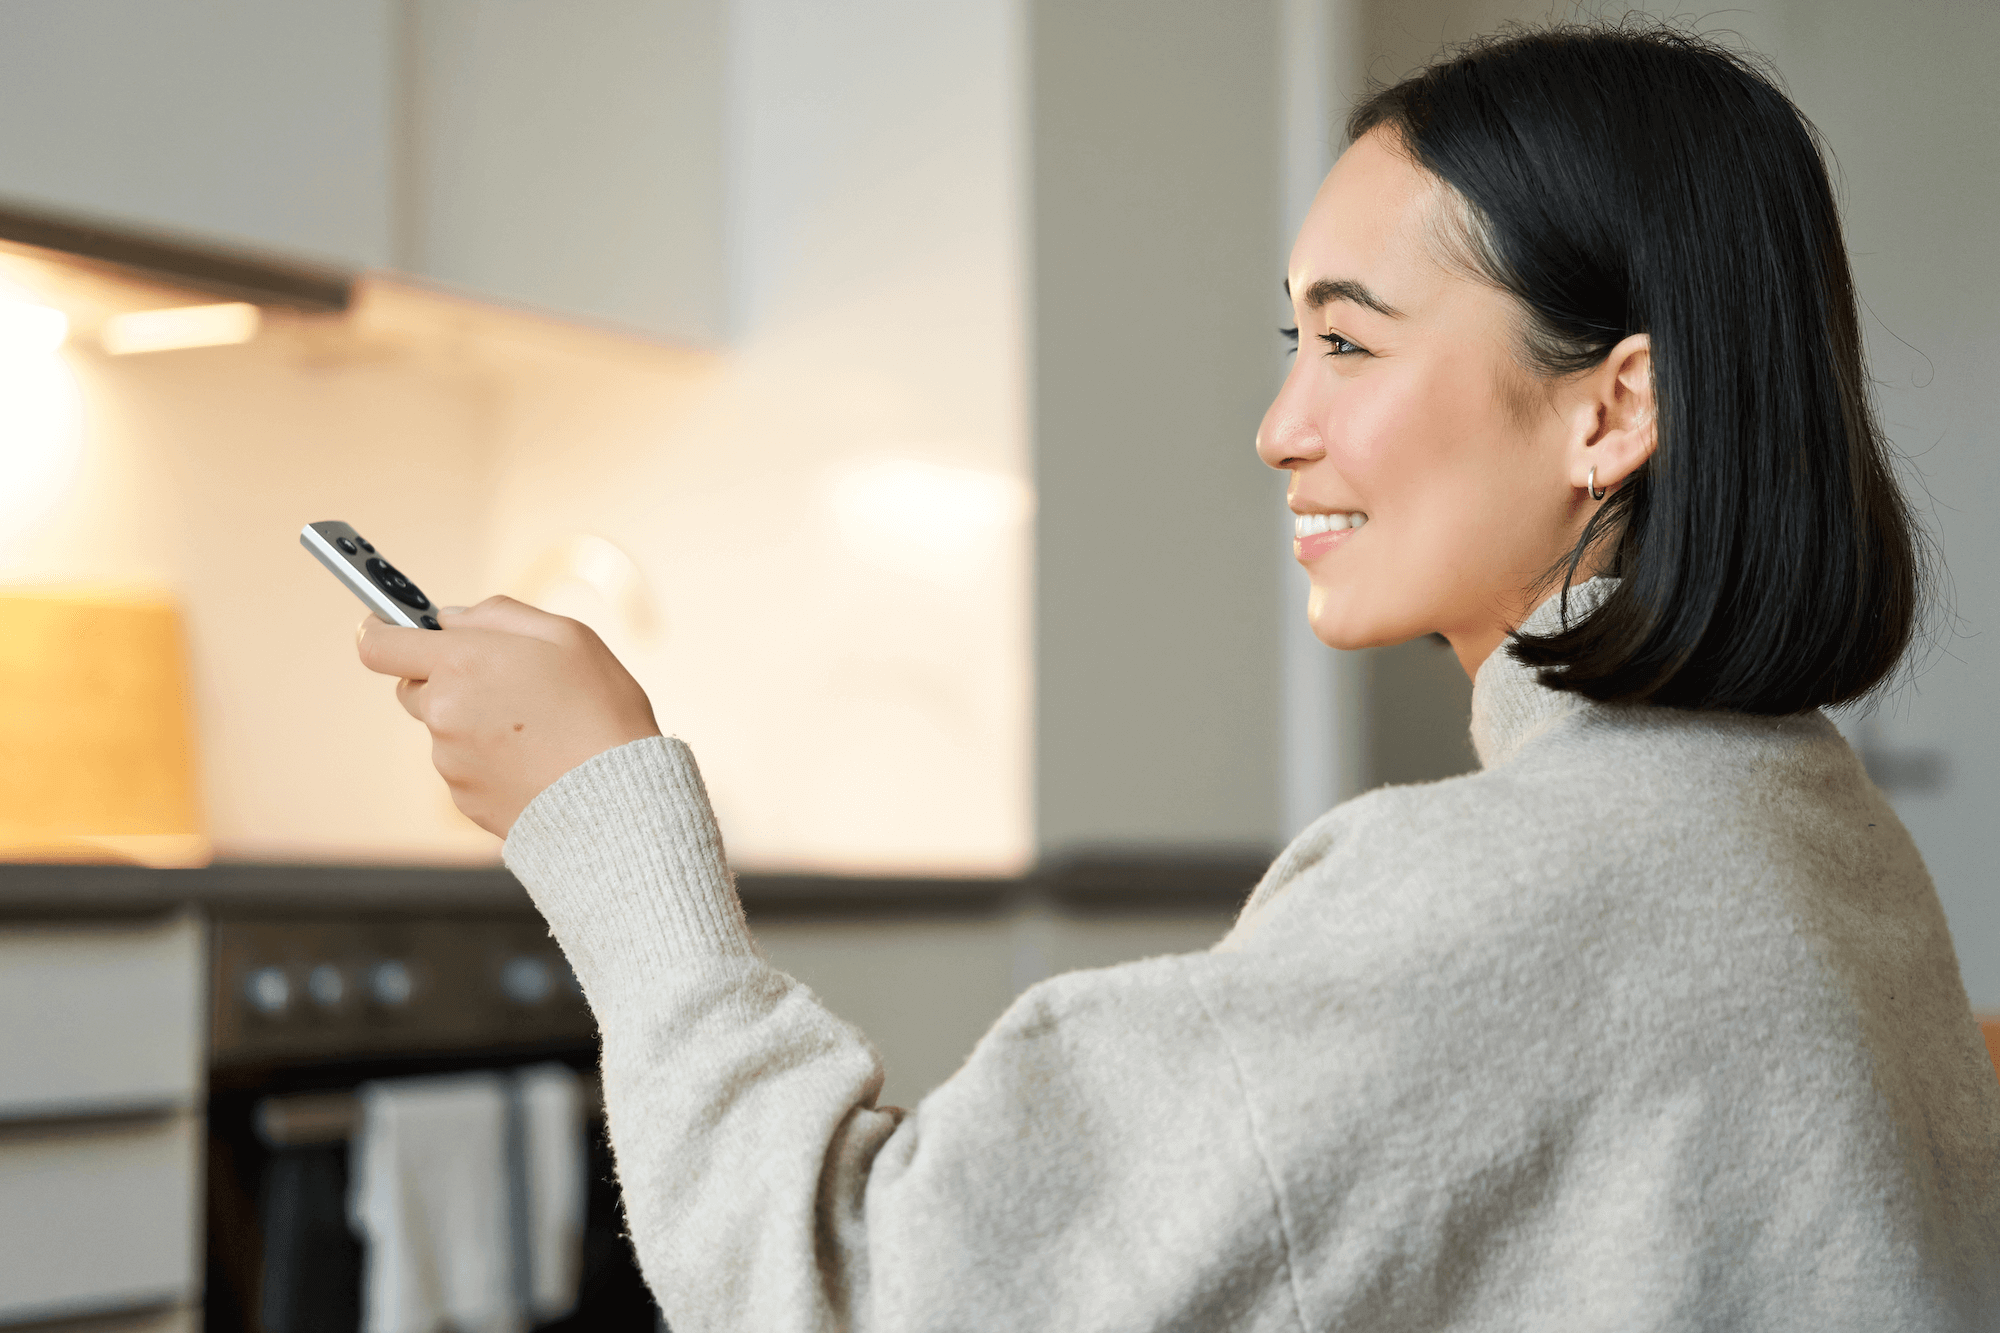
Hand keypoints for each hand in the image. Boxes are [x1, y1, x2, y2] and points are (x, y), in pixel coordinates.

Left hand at [356, 596, 661, 837]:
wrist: (620, 800)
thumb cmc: (602, 711)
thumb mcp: (568, 636)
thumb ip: (500, 614)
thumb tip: (452, 618)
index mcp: (462, 662)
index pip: (380, 644)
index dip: (381, 630)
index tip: (386, 627)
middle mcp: (444, 712)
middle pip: (413, 687)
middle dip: (447, 679)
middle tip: (502, 683)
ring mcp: (449, 760)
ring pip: (444, 729)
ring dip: (475, 723)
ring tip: (539, 730)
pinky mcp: (463, 799)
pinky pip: (465, 768)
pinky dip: (490, 761)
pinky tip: (536, 761)